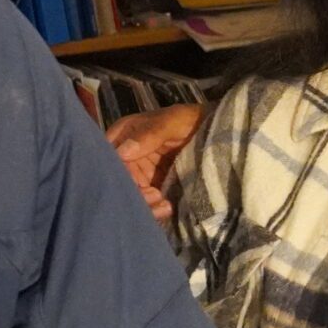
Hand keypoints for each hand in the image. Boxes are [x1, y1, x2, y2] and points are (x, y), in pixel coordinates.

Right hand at [108, 103, 204, 225]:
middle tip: (155, 198)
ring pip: (134, 194)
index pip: (111, 158)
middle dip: (134, 193)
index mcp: (124, 135)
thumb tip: (123, 152)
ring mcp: (141, 172)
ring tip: (164, 206)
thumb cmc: (191, 120)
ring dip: (145, 204)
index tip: (138, 184)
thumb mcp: (172, 122)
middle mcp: (128, 156)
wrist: (216, 131)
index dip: (119, 174)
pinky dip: (155, 208)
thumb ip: (149, 134)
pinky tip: (167, 208)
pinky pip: (149, 200)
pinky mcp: (155, 185)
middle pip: (121, 180)